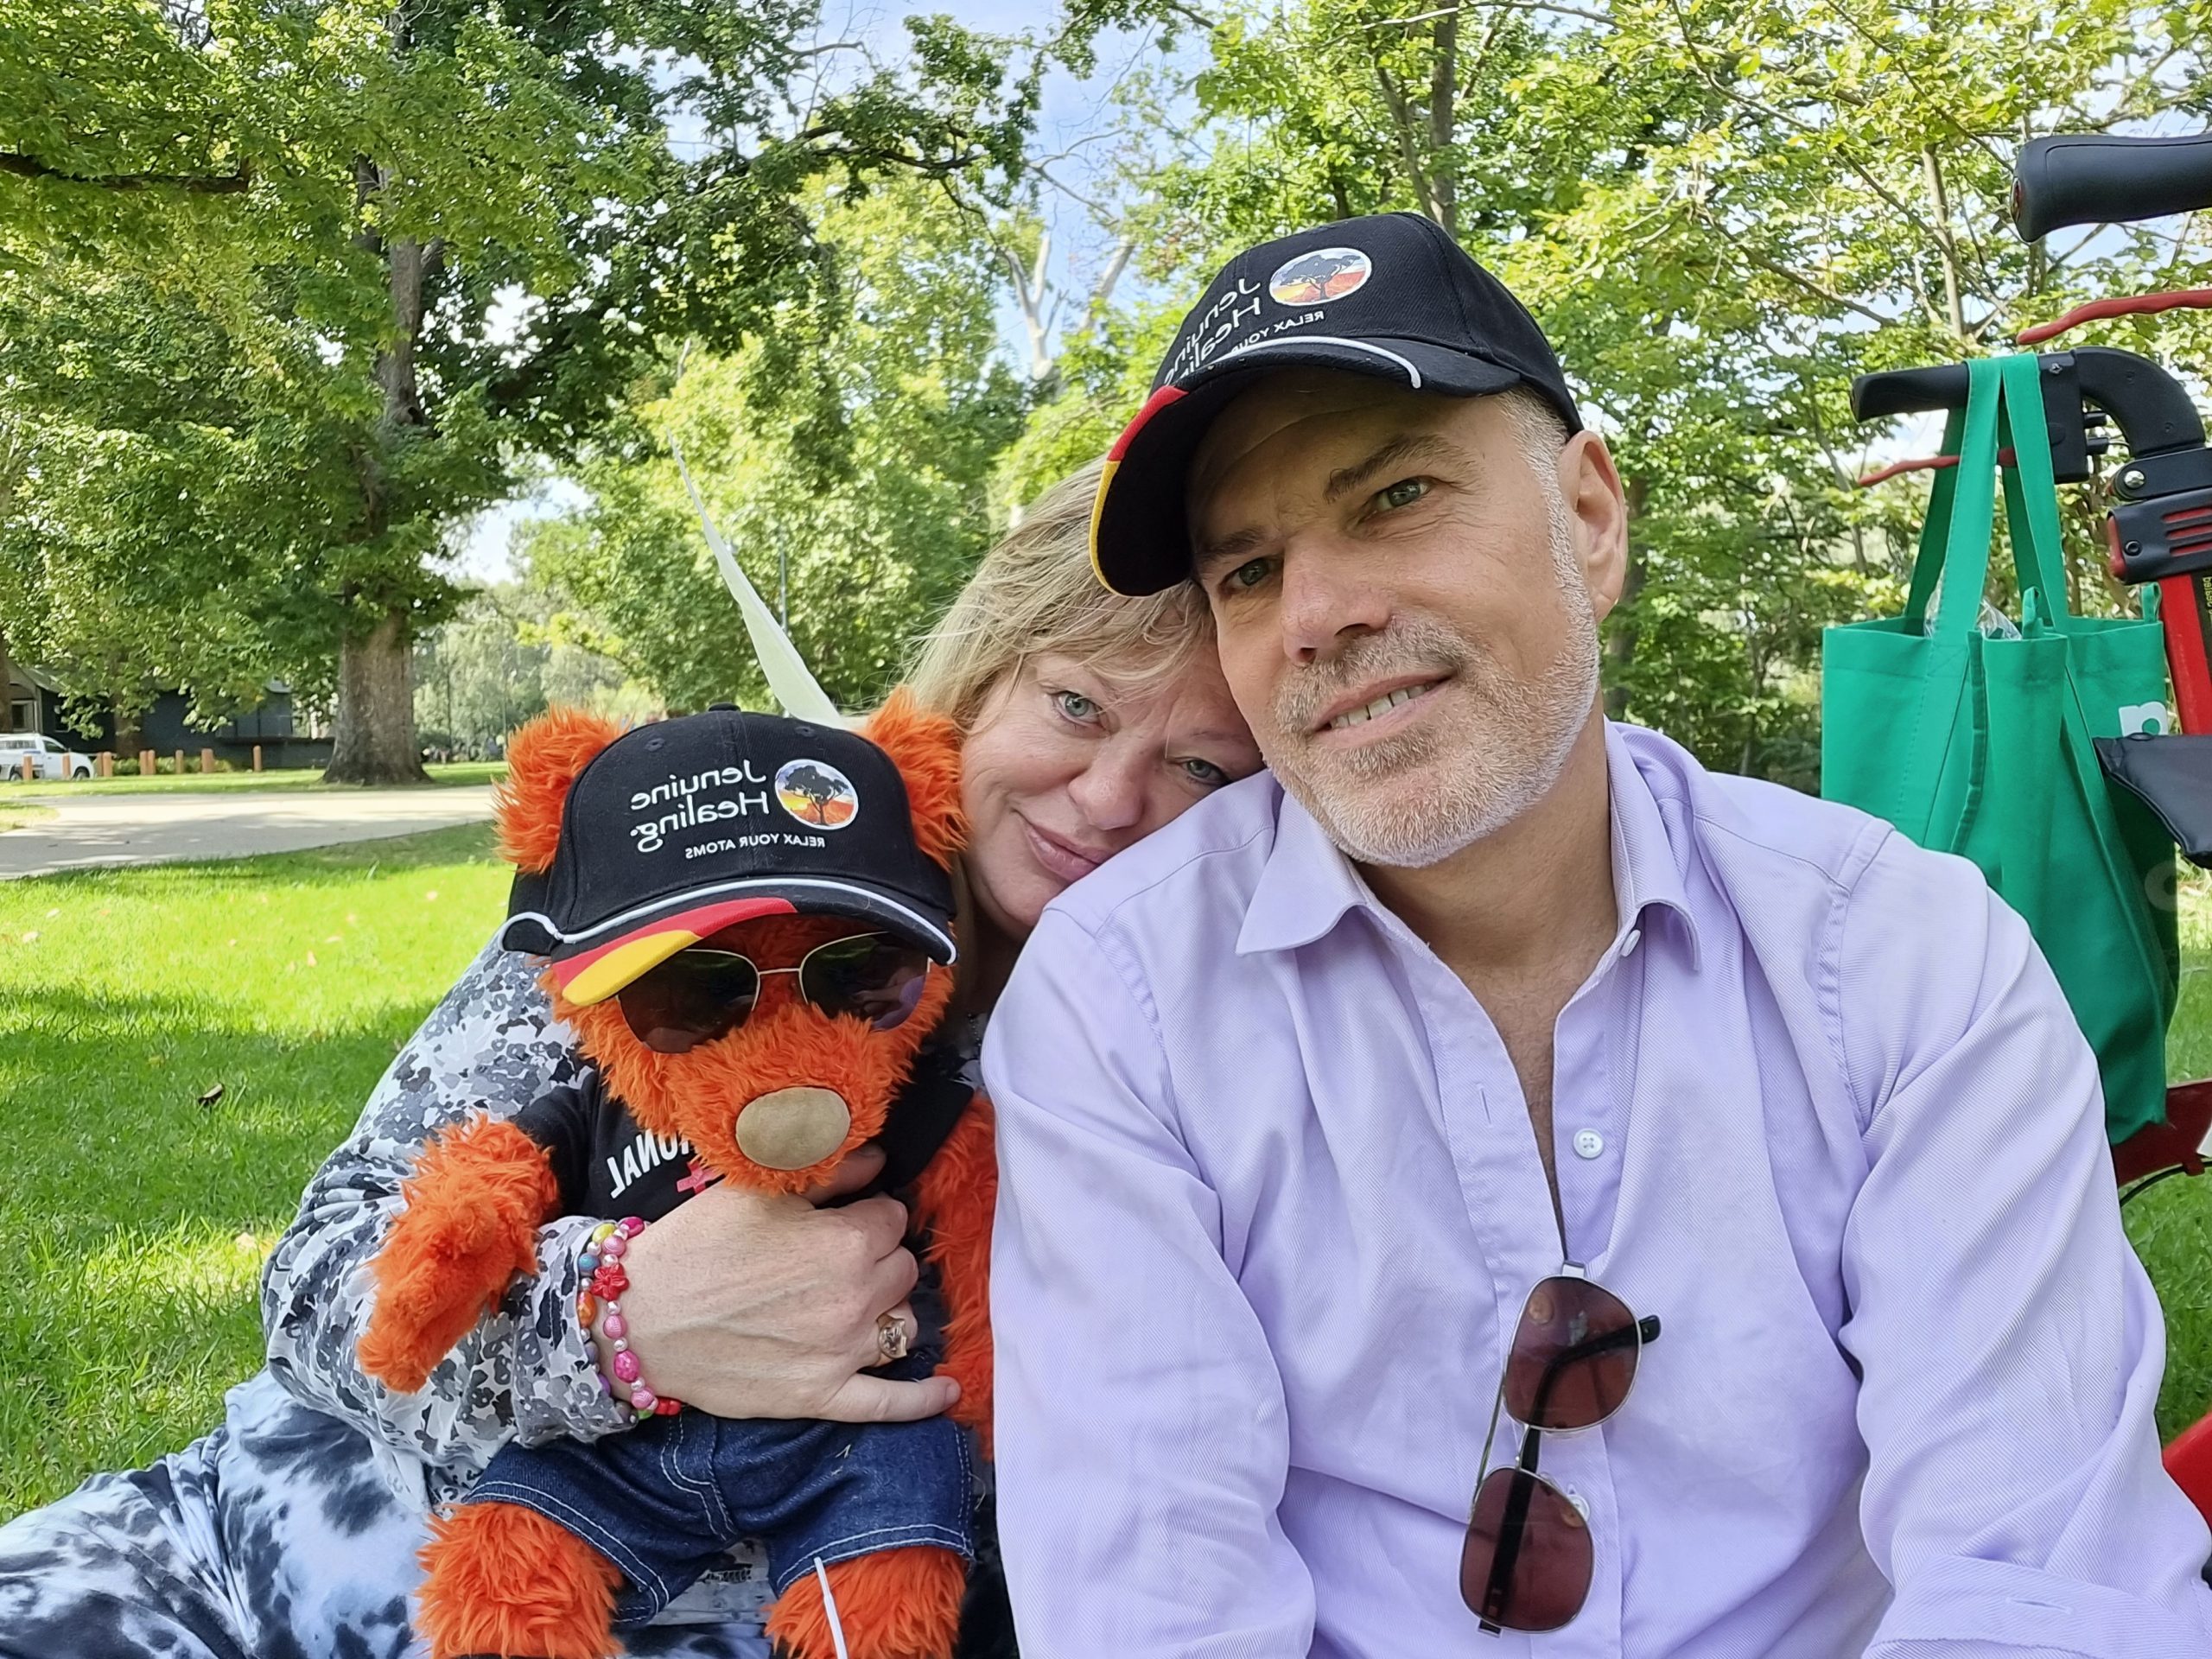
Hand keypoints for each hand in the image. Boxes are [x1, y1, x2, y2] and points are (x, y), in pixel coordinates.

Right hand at [597, 1144, 957, 1422]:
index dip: (866, 1214)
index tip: (839, 1218)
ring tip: (857, 1302)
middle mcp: (856, 1299)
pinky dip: (923, 1399)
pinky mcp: (822, 1396)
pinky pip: (889, 1403)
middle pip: (902, 1269)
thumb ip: (829, 1169)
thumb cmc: (696, 1244)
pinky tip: (947, 1389)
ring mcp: (843, 1353)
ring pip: (903, 1325)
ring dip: (888, 1311)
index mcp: (845, 1242)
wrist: (642, 1319)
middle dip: (877, 1258)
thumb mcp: (757, 1188)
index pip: (892, 1217)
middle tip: (835, 1257)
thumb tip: (880, 1159)